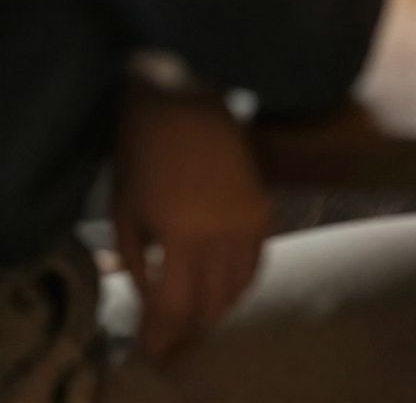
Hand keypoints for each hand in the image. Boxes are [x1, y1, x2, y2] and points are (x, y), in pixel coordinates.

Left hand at [112, 82, 268, 363]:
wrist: (183, 94)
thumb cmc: (142, 148)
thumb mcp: (125, 212)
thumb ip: (139, 265)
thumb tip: (151, 301)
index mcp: (183, 235)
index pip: (175, 309)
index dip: (161, 336)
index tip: (149, 348)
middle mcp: (224, 233)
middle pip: (210, 305)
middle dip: (186, 329)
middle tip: (168, 337)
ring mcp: (249, 218)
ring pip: (238, 288)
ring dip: (213, 308)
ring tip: (192, 314)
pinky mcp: (262, 205)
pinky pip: (256, 261)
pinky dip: (239, 282)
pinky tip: (221, 286)